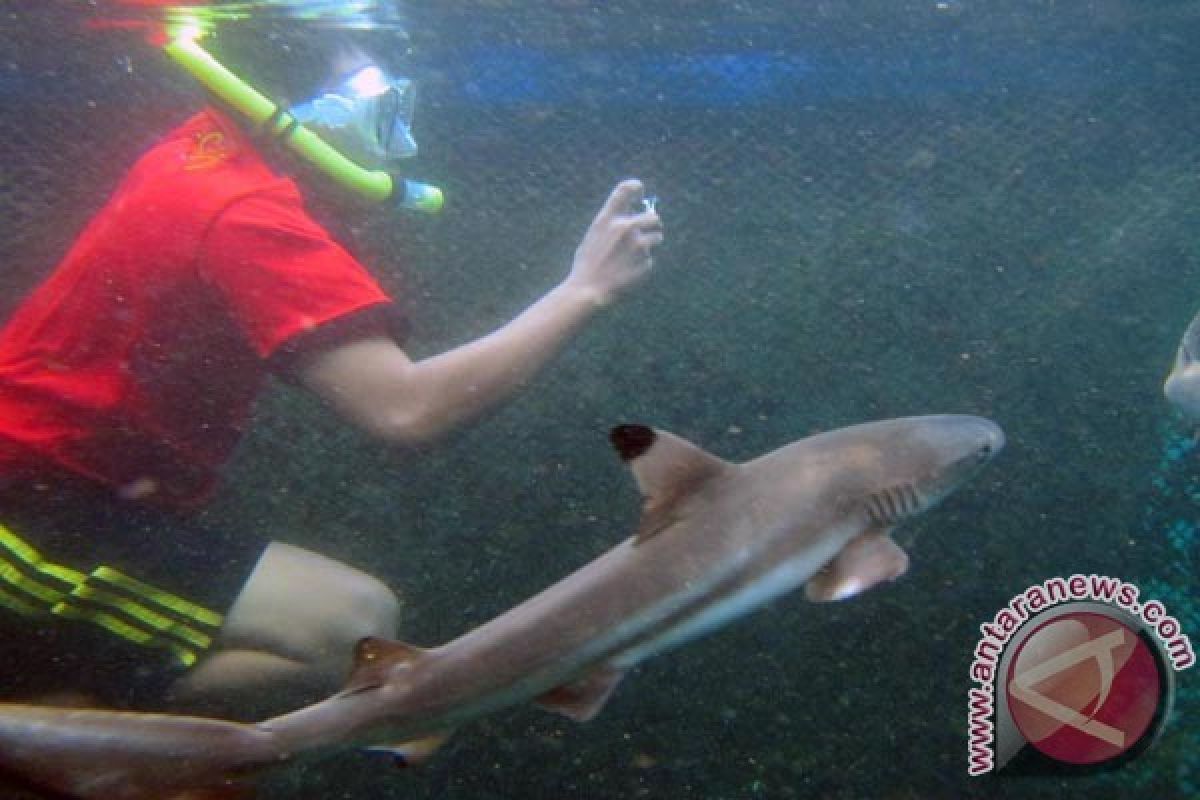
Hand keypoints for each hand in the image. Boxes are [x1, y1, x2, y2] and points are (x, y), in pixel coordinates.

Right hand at [565, 180, 663, 306]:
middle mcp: (626, 227)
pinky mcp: (645, 262)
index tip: (640, 191)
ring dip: (650, 244)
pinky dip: (642, 265)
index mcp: (609, 218)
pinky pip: (649, 259)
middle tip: (650, 228)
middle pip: (653, 216)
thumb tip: (630, 215)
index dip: (636, 187)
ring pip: (657, 237)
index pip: (626, 189)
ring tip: (634, 256)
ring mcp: (638, 246)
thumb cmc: (587, 263)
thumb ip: (611, 222)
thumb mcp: (593, 235)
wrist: (588, 290)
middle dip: (653, 223)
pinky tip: (627, 272)